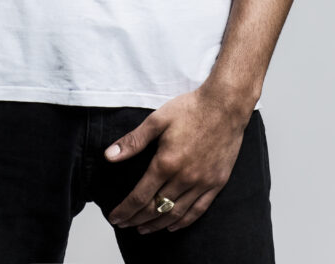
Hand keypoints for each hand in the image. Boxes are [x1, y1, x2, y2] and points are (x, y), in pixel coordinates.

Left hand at [104, 80, 251, 234]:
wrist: (225, 105)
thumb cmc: (190, 109)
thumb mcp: (157, 120)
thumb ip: (133, 141)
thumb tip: (109, 156)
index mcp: (166, 163)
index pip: (140, 196)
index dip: (126, 210)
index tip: (114, 217)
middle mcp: (184, 178)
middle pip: (156, 208)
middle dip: (137, 219)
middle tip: (125, 225)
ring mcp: (202, 183)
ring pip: (176, 213)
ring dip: (157, 224)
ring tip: (143, 229)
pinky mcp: (216, 183)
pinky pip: (198, 210)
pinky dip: (183, 222)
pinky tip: (173, 226)